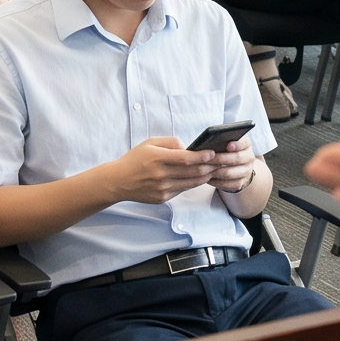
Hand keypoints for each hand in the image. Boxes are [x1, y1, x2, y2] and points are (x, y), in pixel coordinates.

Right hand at [99, 137, 221, 205]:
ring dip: (205, 176)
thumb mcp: (150, 143)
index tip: (212, 153)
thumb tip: (188, 148)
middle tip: (221, 161)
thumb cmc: (135, 159)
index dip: (202, 156)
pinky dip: (193, 183)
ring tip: (214, 169)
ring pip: (191, 183)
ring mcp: (162, 189)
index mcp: (157, 158)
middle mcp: (160, 175)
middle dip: (209, 166)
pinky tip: (200, 177)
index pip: (185, 159)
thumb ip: (171, 142)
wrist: (119, 181)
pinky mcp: (163, 198)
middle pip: (192, 172)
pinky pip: (183, 190)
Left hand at [203, 137, 259, 194]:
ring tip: (203, 169)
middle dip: (220, 158)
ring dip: (215, 172)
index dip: (237, 145)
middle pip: (237, 158)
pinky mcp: (240, 183)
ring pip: (230, 173)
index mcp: (246, 144)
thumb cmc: (225, 150)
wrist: (234, 165)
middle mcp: (249, 157)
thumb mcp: (225, 142)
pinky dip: (216, 181)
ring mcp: (246, 171)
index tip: (228, 146)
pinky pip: (228, 184)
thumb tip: (208, 145)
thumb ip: (220, 140)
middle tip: (206, 158)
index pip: (244, 143)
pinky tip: (207, 178)